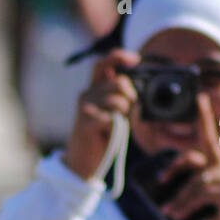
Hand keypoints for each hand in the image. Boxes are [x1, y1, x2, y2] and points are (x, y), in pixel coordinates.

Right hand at [63, 49, 138, 180]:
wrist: (81, 163)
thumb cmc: (101, 137)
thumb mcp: (113, 113)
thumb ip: (121, 97)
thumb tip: (137, 90)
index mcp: (93, 89)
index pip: (103, 64)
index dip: (119, 56)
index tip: (136, 59)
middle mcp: (86, 94)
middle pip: (119, 82)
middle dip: (131, 97)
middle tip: (127, 113)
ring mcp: (85, 108)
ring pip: (119, 100)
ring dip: (124, 115)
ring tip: (115, 125)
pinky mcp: (86, 123)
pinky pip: (112, 117)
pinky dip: (116, 126)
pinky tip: (107, 133)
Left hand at [156, 93, 219, 219]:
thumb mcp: (206, 205)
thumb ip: (192, 196)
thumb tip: (165, 201)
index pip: (209, 138)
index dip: (204, 117)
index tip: (200, 98)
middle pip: (193, 156)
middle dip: (174, 166)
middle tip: (161, 179)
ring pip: (193, 181)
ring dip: (178, 197)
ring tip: (167, 211)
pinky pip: (198, 193)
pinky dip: (183, 205)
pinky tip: (176, 215)